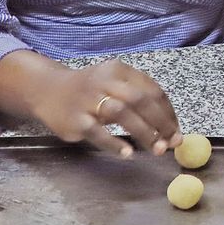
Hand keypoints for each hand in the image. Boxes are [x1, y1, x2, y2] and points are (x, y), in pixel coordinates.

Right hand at [21, 57, 181, 157]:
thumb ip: (139, 102)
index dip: (168, 112)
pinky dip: (114, 143)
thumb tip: (169, 131)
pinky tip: (128, 153)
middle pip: (140, 99)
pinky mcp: (75, 119)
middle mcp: (104, 81)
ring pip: (121, 112)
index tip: (176, 131)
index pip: (152, 90)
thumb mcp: (114, 85)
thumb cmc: (90, 91)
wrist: (46, 90)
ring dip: (143, 132)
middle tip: (172, 142)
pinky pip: (97, 132)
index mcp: (119, 71)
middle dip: (161, 122)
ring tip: (157, 149)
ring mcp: (88, 100)